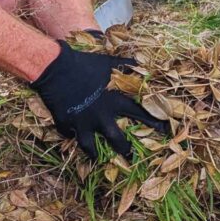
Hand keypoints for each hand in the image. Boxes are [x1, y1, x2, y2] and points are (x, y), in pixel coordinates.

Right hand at [30, 40, 168, 159]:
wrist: (55, 67)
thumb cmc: (85, 64)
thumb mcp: (110, 63)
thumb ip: (127, 67)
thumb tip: (143, 65)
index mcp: (115, 102)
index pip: (140, 115)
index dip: (153, 123)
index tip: (164, 131)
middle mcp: (101, 117)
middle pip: (117, 140)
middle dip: (125, 150)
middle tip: (130, 157)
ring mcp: (82, 123)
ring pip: (90, 147)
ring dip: (94, 153)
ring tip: (96, 157)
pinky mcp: (64, 124)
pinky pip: (69, 134)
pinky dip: (71, 134)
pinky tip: (72, 134)